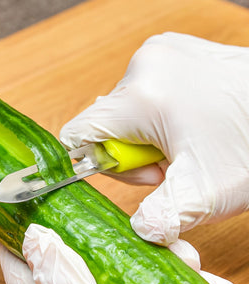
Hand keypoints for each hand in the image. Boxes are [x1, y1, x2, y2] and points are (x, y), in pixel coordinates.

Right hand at [60, 32, 248, 244]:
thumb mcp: (206, 192)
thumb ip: (163, 215)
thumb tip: (139, 230)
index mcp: (142, 96)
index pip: (78, 134)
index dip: (100, 164)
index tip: (143, 173)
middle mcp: (144, 64)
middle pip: (104, 125)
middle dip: (133, 155)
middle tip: (173, 163)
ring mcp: (159, 52)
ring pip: (124, 111)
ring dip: (145, 137)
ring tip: (186, 142)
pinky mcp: (171, 52)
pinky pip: (142, 93)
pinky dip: (157, 116)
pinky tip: (188, 123)